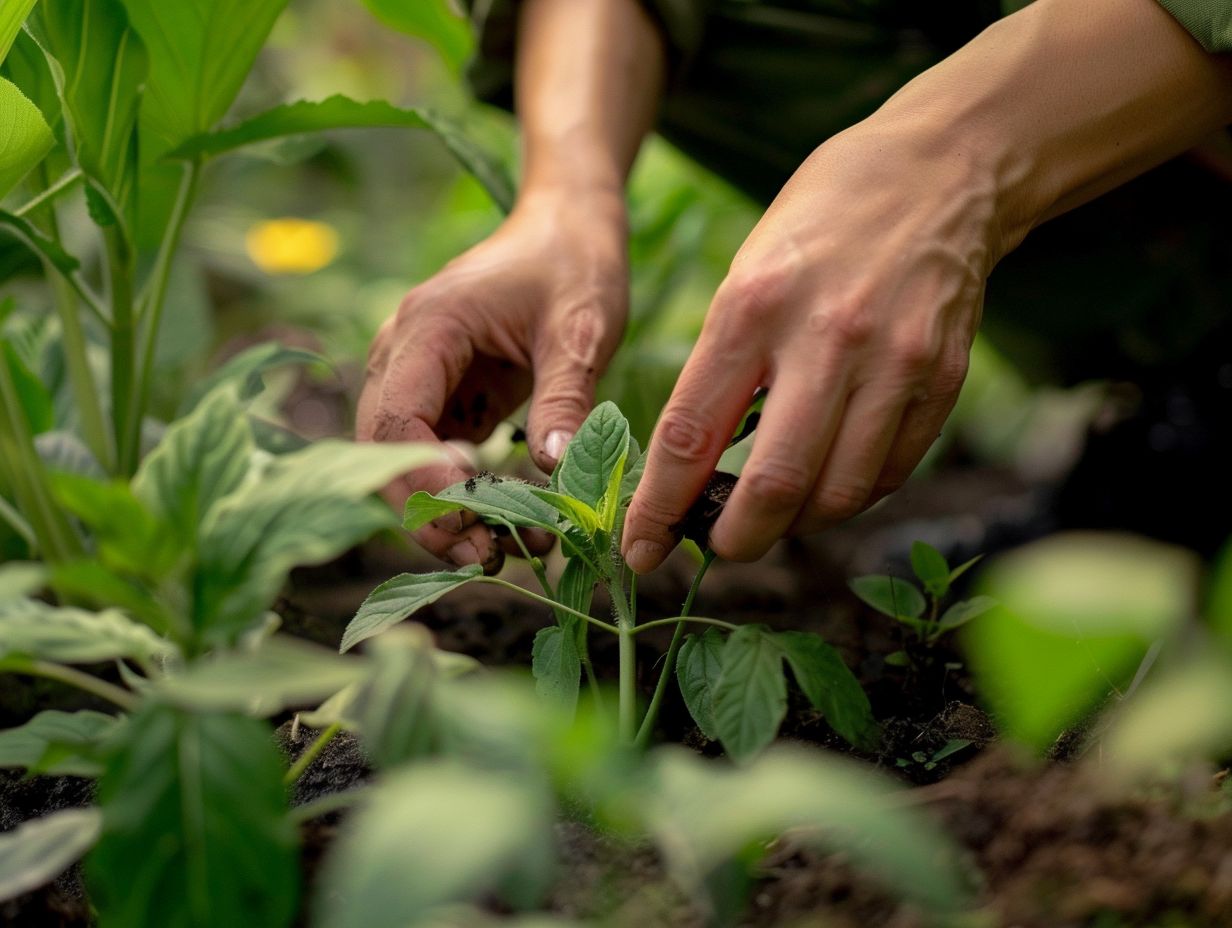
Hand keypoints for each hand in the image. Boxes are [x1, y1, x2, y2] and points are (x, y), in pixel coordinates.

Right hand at [359, 189, 628, 569]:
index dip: (425, 480)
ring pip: (401, 462)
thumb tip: (553, 470)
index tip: (476, 519)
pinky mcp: (443, 396)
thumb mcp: (582, 328)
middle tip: (486, 555)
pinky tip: (510, 525)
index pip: (397, 420)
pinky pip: (433, 457)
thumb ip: (565, 398)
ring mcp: (417, 376)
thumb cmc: (573, 263)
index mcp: (428, 327)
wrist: (566, 226)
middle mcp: (404, 353)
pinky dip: (461, 496)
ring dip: (442, 512)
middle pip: (382, 451)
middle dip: (426, 512)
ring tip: (508, 549)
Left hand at [623, 125, 994, 570]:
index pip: (690, 436)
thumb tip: (697, 464)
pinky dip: (850, 497)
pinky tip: (829, 484)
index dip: (659, 508)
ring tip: (775, 515)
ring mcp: (894, 362)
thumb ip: (724, 365)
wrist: (942, 171)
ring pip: (838, 495)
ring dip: (796, 525)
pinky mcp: (942, 379)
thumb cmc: (822, 220)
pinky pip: (890, 474)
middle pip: (774, 487)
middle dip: (735, 540)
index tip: (640, 547)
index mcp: (753, 306)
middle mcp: (826, 339)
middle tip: (719, 548)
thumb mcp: (746, 273)